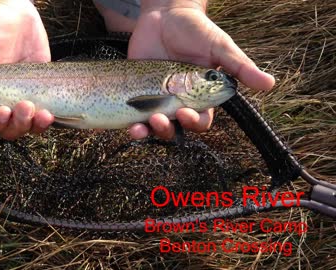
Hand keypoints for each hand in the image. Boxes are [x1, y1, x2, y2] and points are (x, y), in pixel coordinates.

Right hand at [0, 0, 53, 139]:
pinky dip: (46, 120)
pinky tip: (49, 113)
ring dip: (33, 126)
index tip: (2, 111)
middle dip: (16, 125)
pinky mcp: (41, 92)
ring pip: (26, 126)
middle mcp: (0, 99)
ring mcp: (21, 97)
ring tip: (40, 113)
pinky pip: (44, 115)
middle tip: (24, 107)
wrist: (13, 10)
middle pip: (6, 129)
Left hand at [98, 0, 274, 139]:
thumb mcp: (219, 47)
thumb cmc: (197, 30)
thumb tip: (270, 84)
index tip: (186, 113)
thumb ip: (240, 67)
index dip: (194, 123)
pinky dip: (129, 123)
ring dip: (146, 132)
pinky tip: (127, 125)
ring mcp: (154, 99)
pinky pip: (132, 114)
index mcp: (199, 97)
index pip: (200, 120)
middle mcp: (177, 102)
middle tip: (159, 119)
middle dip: (167, 129)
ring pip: (152, 126)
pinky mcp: (135, 93)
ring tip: (139, 128)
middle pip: (174, 128)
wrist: (165, 14)